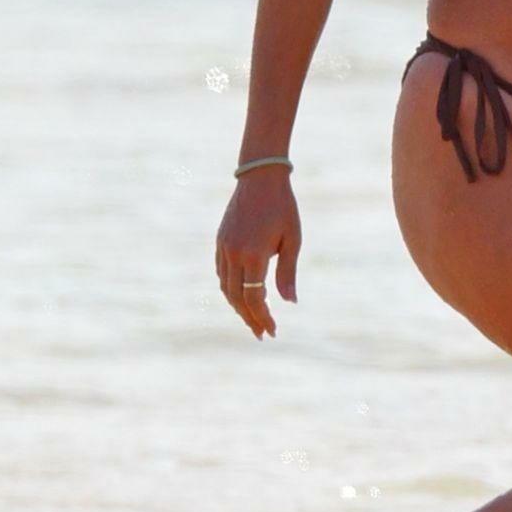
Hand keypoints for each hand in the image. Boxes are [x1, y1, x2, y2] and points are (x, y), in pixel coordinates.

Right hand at [215, 172, 301, 338]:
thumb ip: (287, 272)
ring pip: (226, 287)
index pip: (255, 297)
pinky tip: (242, 295)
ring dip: (238, 306)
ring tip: (253, 319)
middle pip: (237, 298)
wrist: (260, 178)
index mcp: (254, 255)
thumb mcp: (292, 240)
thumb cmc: (283, 207)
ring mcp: (224, 247)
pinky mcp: (220, 241)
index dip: (263, 317)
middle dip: (250, 318)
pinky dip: (230, 289)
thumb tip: (290, 302)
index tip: (272, 331)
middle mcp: (234, 254)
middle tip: (263, 333)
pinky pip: (222, 273)